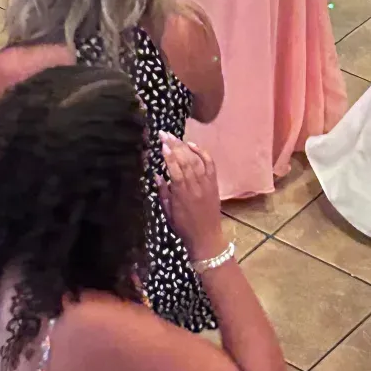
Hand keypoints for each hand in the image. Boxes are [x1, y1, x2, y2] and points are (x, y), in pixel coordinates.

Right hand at [159, 134, 225, 259]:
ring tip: (175, 137)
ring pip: (195, 161)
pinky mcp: (213, 184)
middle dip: (174, 145)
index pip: (175, 170)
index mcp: (181, 194)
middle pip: (185, 161)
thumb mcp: (168, 212)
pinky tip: (192, 145)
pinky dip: (202, 153)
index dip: (168, 156)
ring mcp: (206, 184)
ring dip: (185, 147)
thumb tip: (157, 175)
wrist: (206, 237)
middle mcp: (195, 186)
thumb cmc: (183, 227)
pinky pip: (209, 164)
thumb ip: (163, 193)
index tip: (162, 144)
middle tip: (164, 134)